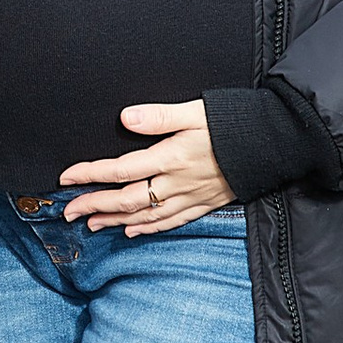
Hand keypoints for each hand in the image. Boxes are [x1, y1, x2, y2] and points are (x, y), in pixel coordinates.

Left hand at [59, 100, 233, 231]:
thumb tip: (126, 118)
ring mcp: (192, 196)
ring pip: (146, 215)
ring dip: (116, 221)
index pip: (120, 170)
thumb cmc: (236, 122)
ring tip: (92, 224)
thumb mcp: (196, 111)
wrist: (276, 142)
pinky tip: (134, 231)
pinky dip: (150, 228)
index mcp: (171, 157)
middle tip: (69, 211)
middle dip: (95, 205)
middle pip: (127, 199)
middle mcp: (178, 182)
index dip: (90, 174)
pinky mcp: (206, 202)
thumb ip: (159, 116)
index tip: (66, 178)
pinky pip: (172, 221)